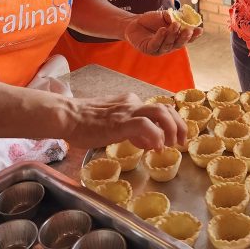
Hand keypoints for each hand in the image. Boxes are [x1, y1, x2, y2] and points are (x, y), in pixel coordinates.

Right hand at [66, 92, 186, 149]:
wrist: (67, 116)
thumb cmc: (84, 123)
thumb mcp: (113, 124)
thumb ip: (132, 130)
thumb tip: (149, 142)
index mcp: (130, 102)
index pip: (158, 108)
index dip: (169, 123)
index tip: (172, 138)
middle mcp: (132, 103)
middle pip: (165, 108)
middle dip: (178, 124)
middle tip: (182, 141)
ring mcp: (126, 111)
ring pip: (159, 112)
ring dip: (172, 128)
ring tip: (173, 144)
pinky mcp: (120, 122)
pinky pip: (145, 125)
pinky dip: (155, 135)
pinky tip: (156, 147)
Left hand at [124, 10, 201, 54]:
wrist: (134, 23)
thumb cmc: (151, 20)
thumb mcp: (164, 16)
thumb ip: (172, 17)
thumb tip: (180, 18)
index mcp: (175, 39)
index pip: (187, 39)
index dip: (194, 36)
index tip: (200, 29)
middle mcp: (169, 46)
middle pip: (179, 44)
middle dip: (184, 37)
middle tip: (188, 30)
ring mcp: (159, 49)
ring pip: (168, 44)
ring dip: (172, 35)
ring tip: (174, 25)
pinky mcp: (148, 49)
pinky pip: (155, 44)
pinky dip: (160, 37)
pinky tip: (163, 30)